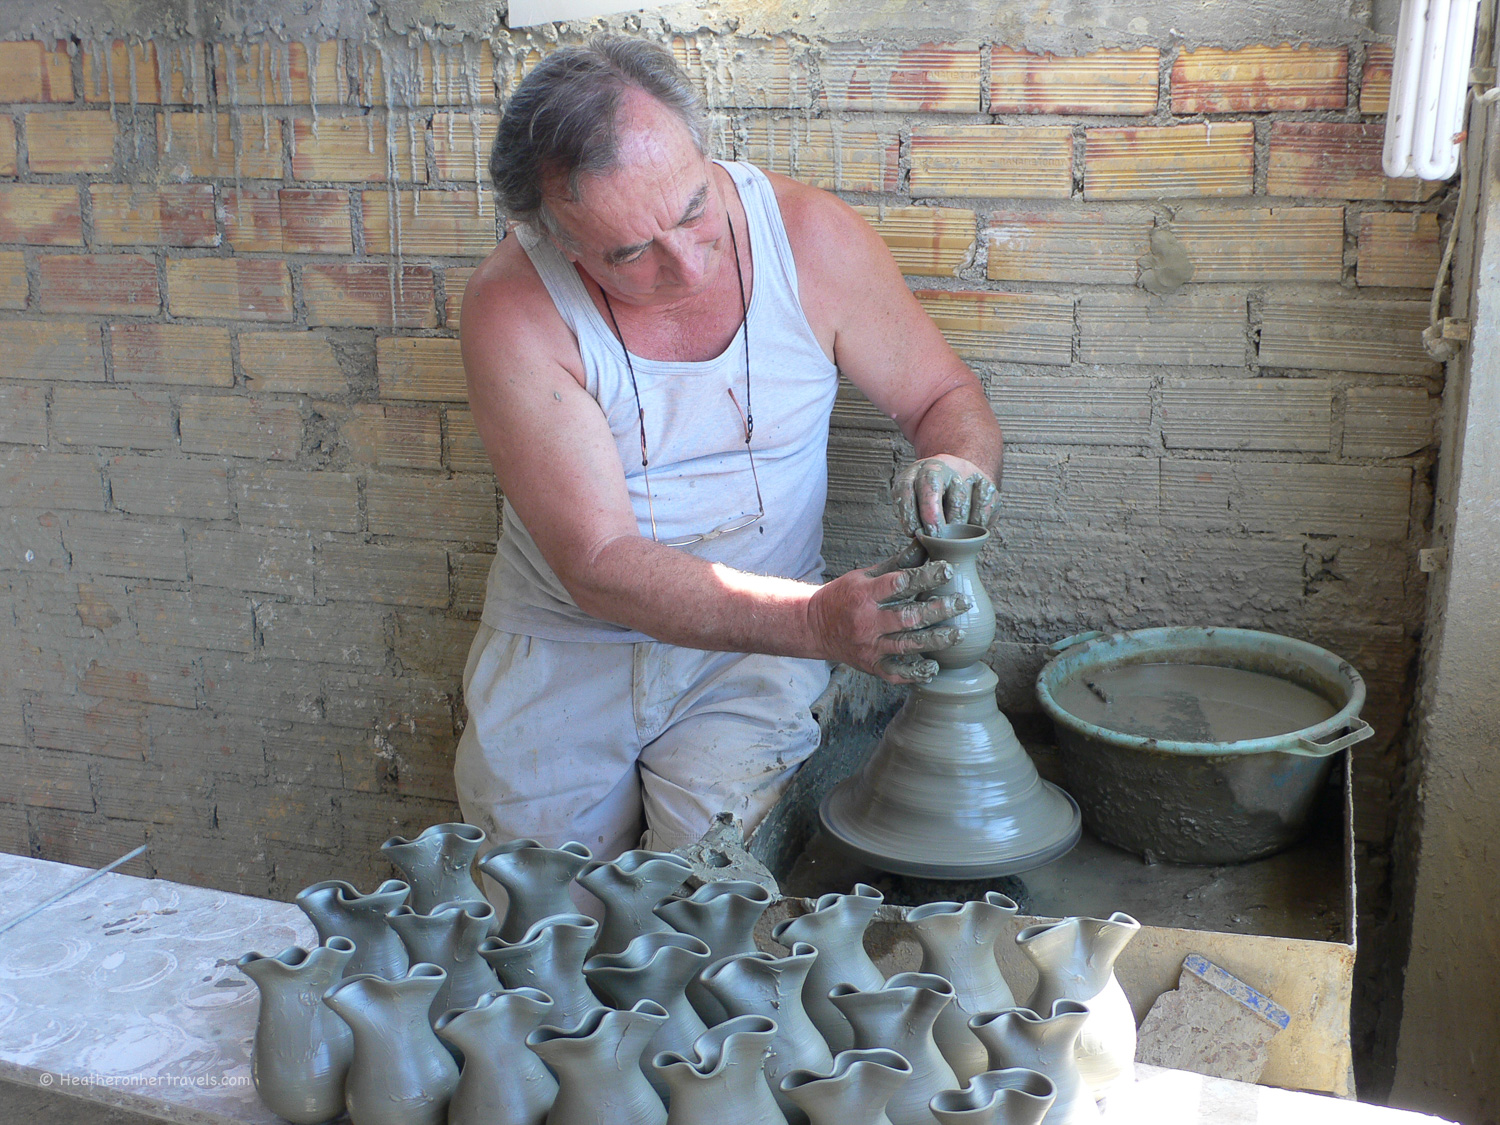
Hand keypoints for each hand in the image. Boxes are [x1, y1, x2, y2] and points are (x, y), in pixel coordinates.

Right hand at [807, 541, 971, 683]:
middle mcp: (866, 622)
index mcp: (864, 594)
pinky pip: (895, 673)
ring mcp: (868, 646)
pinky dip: (915, 673)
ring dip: (935, 640)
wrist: (813, 628)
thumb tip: (924, 544)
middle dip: (939, 609)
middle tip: (962, 603)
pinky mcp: (870, 665)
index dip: (925, 576)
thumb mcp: (863, 575)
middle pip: (908, 617)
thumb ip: (896, 565)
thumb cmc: (843, 597)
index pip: (899, 583)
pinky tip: (933, 667)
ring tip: (957, 634)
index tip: (948, 569)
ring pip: (907, 645)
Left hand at [894, 455, 999, 535]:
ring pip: (959, 502)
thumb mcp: (917, 509)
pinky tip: (970, 530)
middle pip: (932, 489)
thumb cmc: (933, 502)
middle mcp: (940, 467)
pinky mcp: (987, 483)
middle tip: (934, 538)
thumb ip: (914, 529)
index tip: (911, 533)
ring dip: (955, 526)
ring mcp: (965, 473)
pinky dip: (975, 524)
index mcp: (916, 472)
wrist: (962, 479)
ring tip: (952, 538)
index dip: (908, 511)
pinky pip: (982, 508)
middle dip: (932, 518)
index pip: (905, 487)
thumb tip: (914, 557)